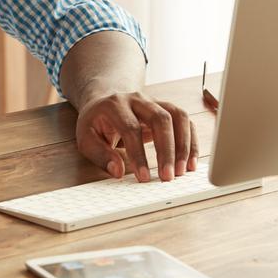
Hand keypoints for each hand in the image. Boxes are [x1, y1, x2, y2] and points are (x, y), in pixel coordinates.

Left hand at [75, 92, 198, 181]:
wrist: (104, 102)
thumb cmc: (96, 122)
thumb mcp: (86, 138)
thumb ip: (99, 155)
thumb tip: (117, 171)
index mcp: (115, 105)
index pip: (131, 128)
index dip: (139, 154)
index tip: (144, 177)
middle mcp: (137, 99)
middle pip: (160, 119)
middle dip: (168, 150)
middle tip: (168, 177)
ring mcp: (154, 101)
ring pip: (178, 116)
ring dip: (184, 145)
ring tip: (183, 171)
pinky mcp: (166, 108)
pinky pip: (185, 121)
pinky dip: (191, 141)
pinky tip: (191, 162)